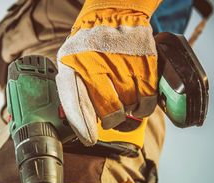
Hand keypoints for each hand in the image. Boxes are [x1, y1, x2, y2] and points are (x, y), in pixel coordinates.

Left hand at [56, 1, 160, 145]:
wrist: (112, 13)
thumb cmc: (87, 44)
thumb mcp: (67, 61)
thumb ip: (69, 88)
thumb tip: (75, 118)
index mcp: (72, 66)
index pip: (77, 106)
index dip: (83, 127)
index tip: (88, 139)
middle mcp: (96, 66)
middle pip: (107, 112)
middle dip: (109, 120)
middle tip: (109, 117)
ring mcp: (122, 65)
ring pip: (128, 108)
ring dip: (126, 112)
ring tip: (124, 103)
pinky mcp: (144, 63)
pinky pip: (146, 99)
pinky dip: (143, 108)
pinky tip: (138, 104)